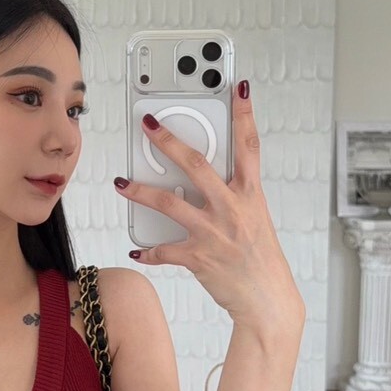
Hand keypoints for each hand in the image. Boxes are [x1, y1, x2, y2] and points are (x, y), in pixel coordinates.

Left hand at [115, 81, 304, 328]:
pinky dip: (148, 250)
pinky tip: (136, 249)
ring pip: (170, 203)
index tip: (239, 90)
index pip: (249, 147)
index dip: (245, 116)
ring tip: (122, 184)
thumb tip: (208, 183)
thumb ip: (234, 198)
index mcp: (251, 196)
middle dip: (169, 142)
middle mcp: (232, 209)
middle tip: (148, 125)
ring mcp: (214, 233)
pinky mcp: (199, 258)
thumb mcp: (256, 220)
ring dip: (141, 192)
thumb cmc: (262, 261)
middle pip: (197, 165)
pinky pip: (165, 251)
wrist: (268, 300)